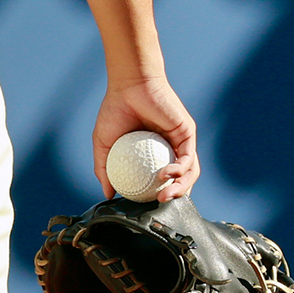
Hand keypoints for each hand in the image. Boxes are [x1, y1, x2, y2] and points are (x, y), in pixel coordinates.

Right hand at [92, 75, 199, 201]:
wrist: (128, 85)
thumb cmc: (114, 110)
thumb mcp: (104, 145)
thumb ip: (105, 170)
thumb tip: (108, 195)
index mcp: (153, 155)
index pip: (161, 183)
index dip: (159, 197)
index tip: (149, 208)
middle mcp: (170, 149)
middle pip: (180, 181)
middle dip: (174, 198)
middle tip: (160, 204)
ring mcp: (180, 142)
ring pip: (189, 172)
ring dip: (180, 188)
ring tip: (165, 195)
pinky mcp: (187, 132)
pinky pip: (188, 156)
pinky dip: (180, 169)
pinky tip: (166, 174)